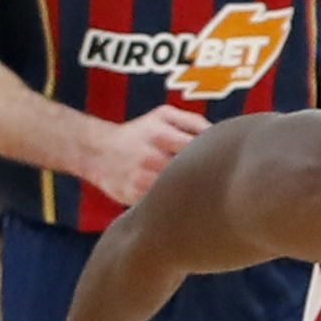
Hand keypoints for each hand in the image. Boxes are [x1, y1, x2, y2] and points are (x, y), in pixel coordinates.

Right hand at [82, 105, 208, 206]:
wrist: (97, 151)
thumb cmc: (141, 132)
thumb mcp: (164, 115)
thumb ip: (194, 122)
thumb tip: (220, 135)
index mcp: (160, 135)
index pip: (199, 148)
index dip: (215, 156)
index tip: (223, 161)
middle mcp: (149, 158)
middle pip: (190, 172)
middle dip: (206, 176)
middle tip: (219, 179)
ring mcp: (140, 180)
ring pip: (178, 192)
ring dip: (193, 193)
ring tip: (202, 190)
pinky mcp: (133, 198)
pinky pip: (162, 204)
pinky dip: (174, 204)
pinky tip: (182, 200)